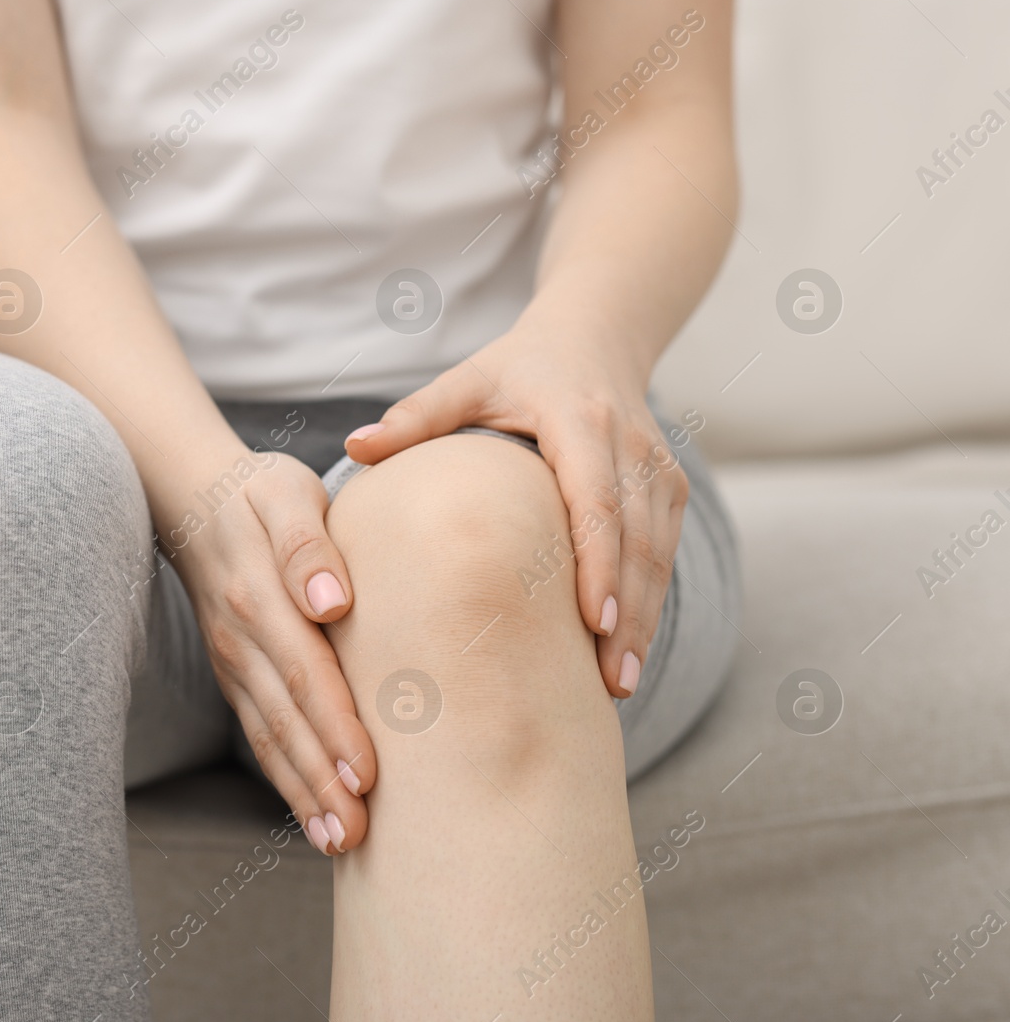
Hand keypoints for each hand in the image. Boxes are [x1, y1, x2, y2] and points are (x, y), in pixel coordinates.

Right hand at [165, 449, 377, 853]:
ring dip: (304, 793)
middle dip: (321, 779)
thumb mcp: (287, 493)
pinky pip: (259, 734)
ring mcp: (234, 663)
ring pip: (270, 737)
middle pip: (286, 718)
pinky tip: (314, 817)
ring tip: (342, 842)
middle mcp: (241, 639)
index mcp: (258, 595)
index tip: (366, 772)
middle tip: (359, 832)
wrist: (194, 497)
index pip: (303, 670)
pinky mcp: (235, 676)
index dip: (334, 724)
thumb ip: (309, 544)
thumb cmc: (262, 492)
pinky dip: (286, 780)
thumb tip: (333, 602)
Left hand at [342, 323, 687, 698]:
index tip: (593, 622)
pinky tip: (628, 654)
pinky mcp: (669, 489)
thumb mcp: (467, 381)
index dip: (600, 562)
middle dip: (628, 613)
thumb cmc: (518, 368)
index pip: (597, 500)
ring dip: (645, 619)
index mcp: (581, 421)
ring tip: (619, 683)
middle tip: (608, 682)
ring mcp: (659, 470)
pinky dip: (650, 604)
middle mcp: (630, 445)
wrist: (595, 338)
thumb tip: (353, 449)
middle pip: (637, 540)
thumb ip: (415, 416)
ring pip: (659, 554)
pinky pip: (664, 553)